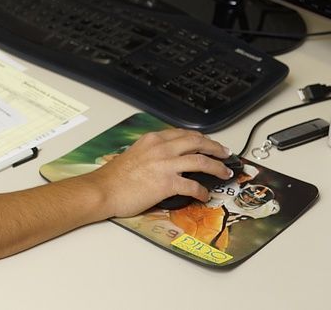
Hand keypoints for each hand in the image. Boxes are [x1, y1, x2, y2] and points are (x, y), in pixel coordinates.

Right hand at [85, 129, 232, 218]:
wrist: (104, 189)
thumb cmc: (115, 176)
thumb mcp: (135, 153)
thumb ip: (153, 152)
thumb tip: (168, 160)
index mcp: (153, 139)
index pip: (184, 134)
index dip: (201, 138)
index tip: (209, 143)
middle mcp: (161, 148)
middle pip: (197, 142)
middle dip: (215, 148)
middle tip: (225, 154)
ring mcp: (165, 165)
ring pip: (201, 161)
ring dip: (217, 167)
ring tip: (225, 172)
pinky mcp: (167, 183)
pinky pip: (193, 185)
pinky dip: (202, 191)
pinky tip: (205, 195)